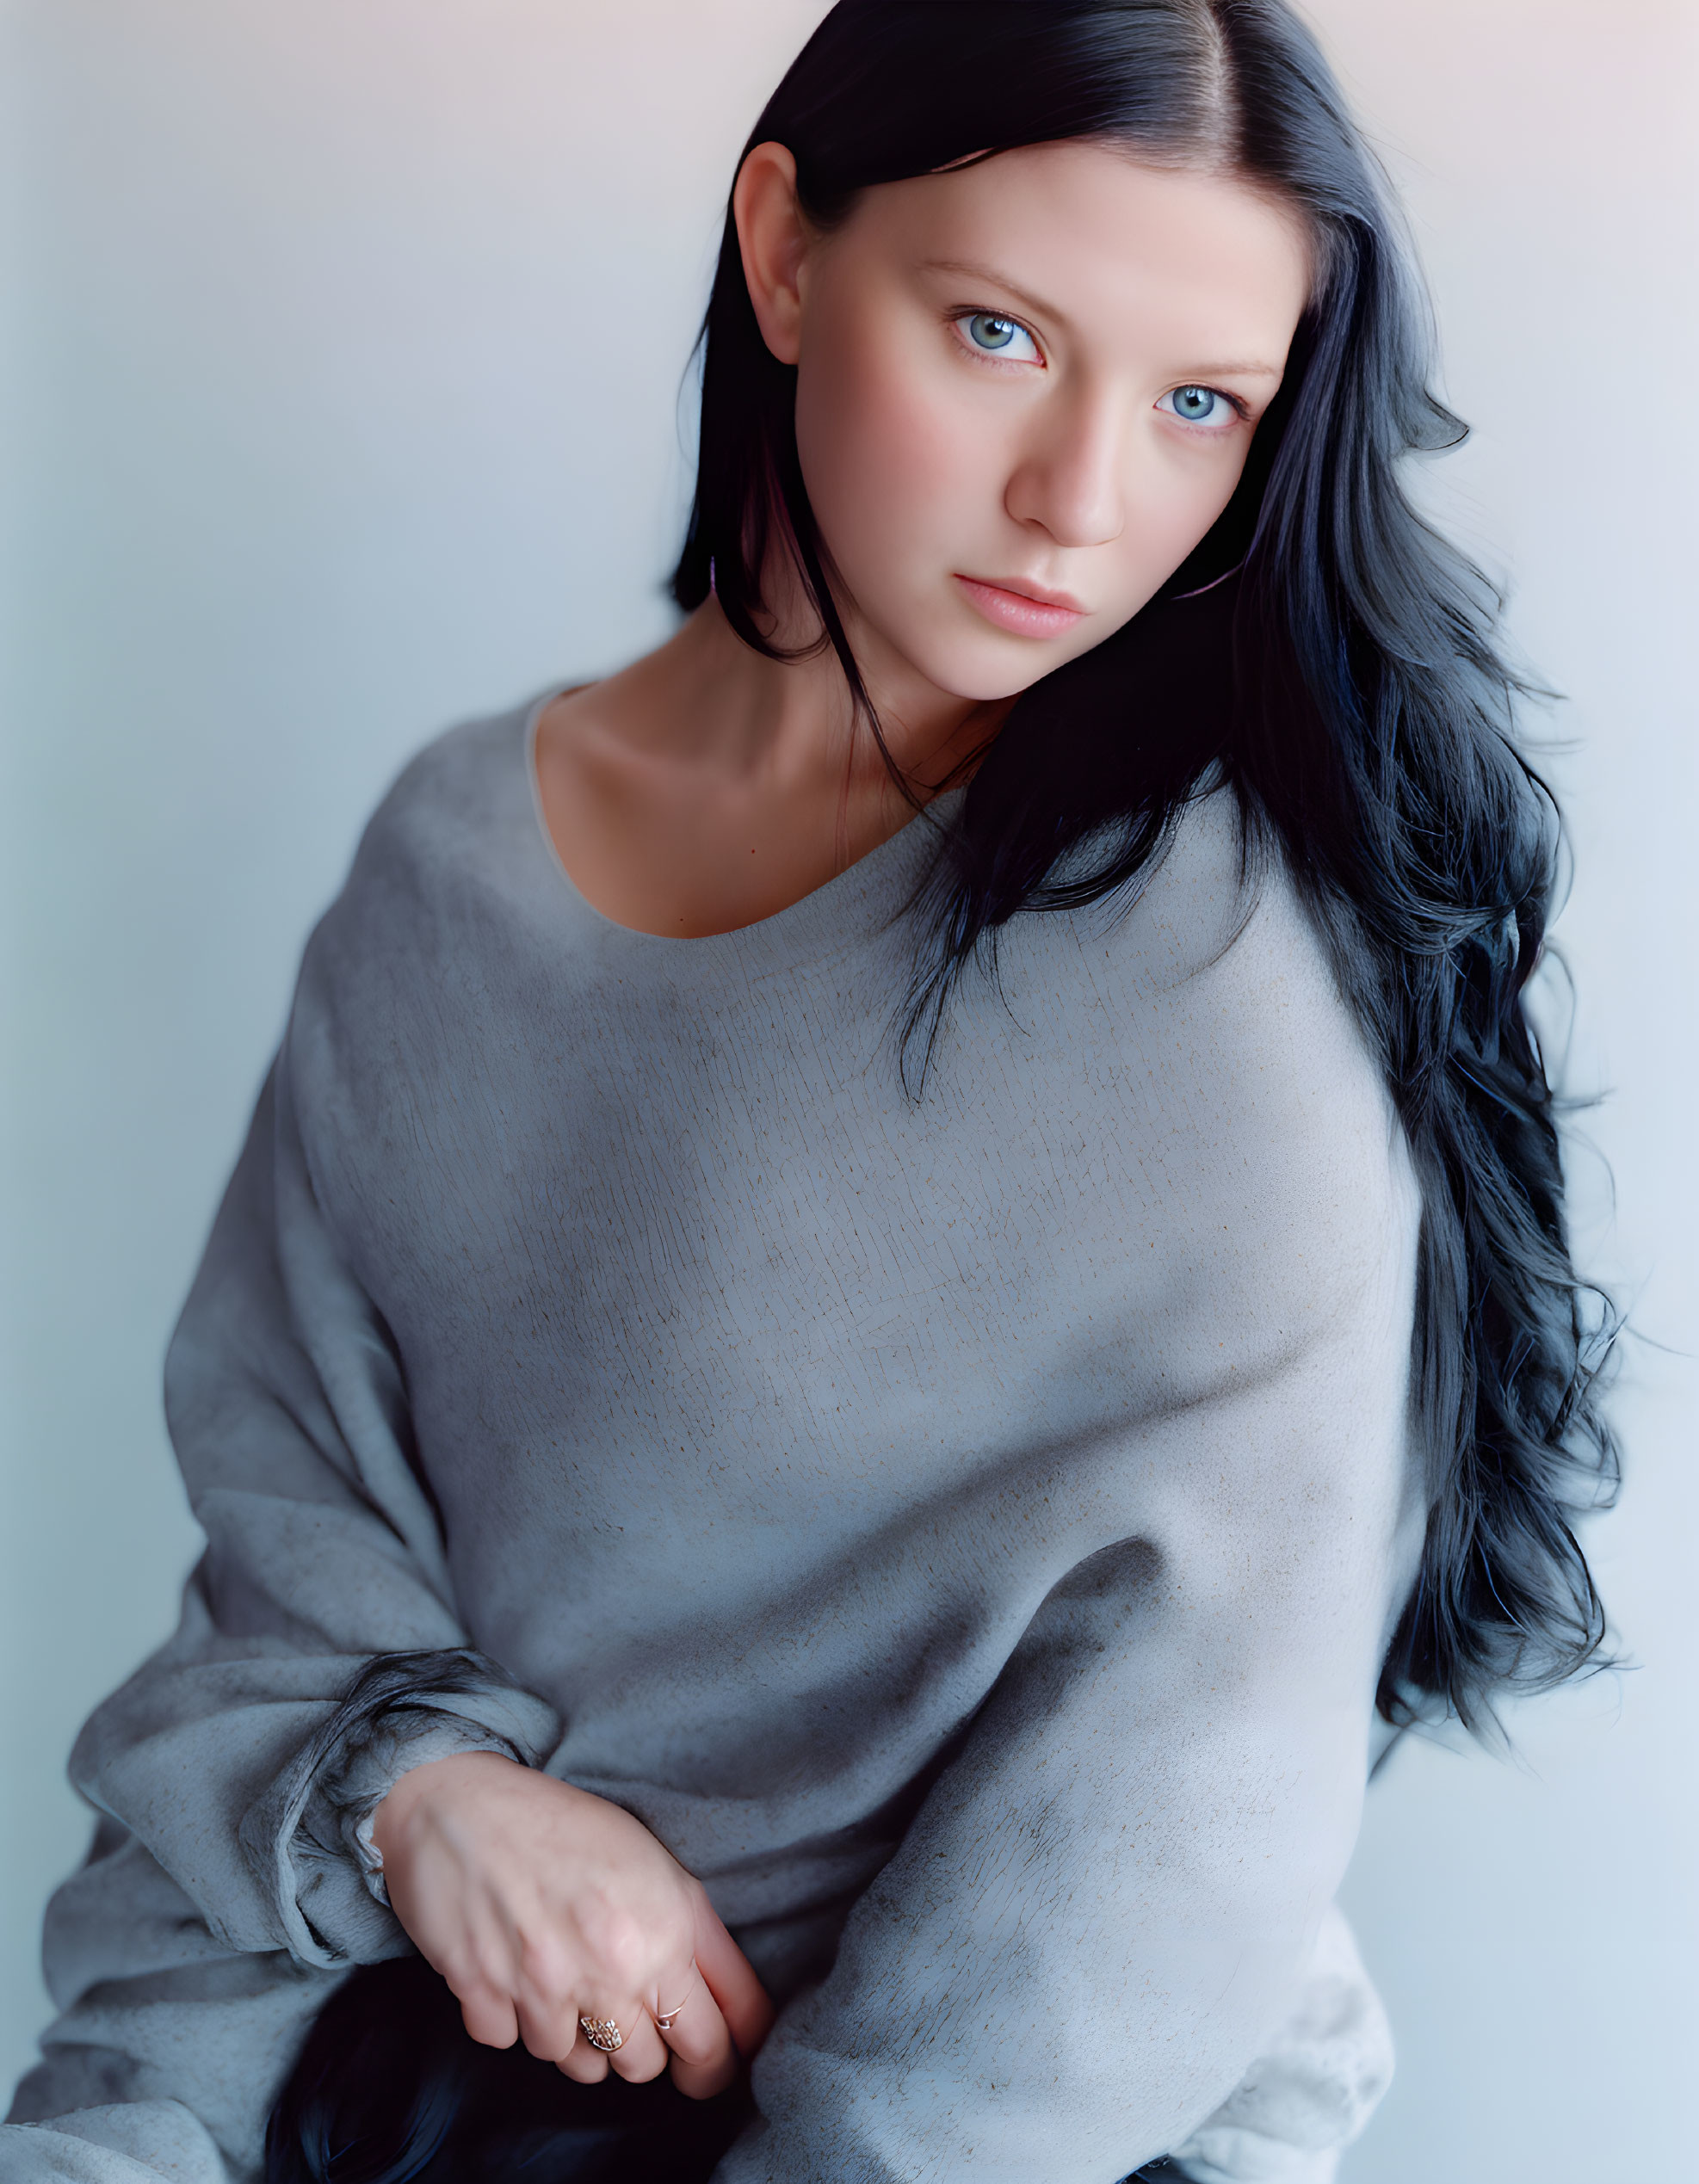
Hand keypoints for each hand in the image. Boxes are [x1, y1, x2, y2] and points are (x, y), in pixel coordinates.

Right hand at [370, 1750, 773, 2096]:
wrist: (461, 1799)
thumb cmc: (565, 1825)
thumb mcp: (657, 1866)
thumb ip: (702, 1942)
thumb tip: (743, 2020)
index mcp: (663, 1932)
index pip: (711, 2042)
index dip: (716, 2062)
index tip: (708, 2065)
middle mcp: (608, 1967)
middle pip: (644, 2066)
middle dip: (642, 2043)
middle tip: (627, 2004)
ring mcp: (541, 1986)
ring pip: (579, 2066)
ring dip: (576, 2033)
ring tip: (566, 1975)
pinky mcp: (481, 1995)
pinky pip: (511, 2044)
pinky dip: (512, 2017)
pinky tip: (513, 1969)